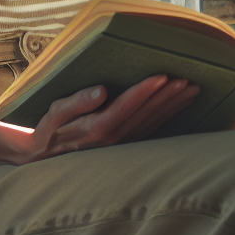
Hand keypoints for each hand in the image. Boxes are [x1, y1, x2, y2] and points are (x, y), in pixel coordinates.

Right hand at [2, 74, 200, 163]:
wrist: (43, 157)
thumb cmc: (48, 130)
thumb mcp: (54, 113)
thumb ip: (76, 102)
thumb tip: (101, 91)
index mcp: (96, 128)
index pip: (125, 107)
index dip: (145, 91)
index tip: (163, 77)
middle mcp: (113, 139)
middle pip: (145, 114)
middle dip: (167, 97)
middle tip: (188, 81)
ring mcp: (121, 145)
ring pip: (152, 123)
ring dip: (172, 107)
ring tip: (192, 91)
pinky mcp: (124, 147)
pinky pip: (150, 131)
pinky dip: (166, 117)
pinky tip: (179, 106)